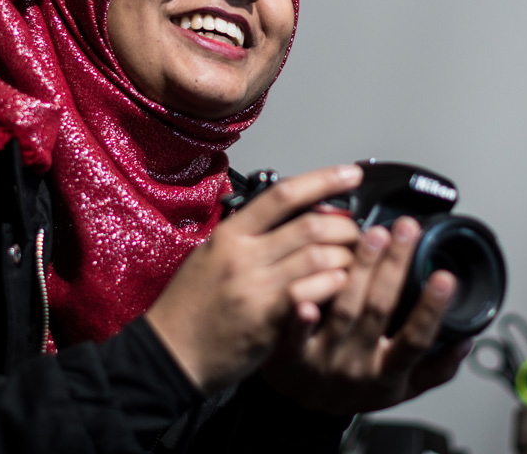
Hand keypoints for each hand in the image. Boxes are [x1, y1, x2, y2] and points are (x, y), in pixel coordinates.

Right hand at [145, 165, 363, 392]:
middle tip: (357, 232)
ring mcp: (255, 286)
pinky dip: (333, 285)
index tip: (351, 174)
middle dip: (345, 226)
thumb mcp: (209, 256)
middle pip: (310, 225)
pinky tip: (340, 286)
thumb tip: (288, 216)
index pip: (283, 194)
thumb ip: (246, 236)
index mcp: (230, 235)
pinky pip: (311, 293)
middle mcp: (243, 255)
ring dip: (346, 258)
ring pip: (318, 257)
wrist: (170, 353)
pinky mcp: (266, 319)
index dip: (323, 179)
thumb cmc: (189, 307)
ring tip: (354, 262)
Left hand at [261, 216, 471, 414]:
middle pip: (380, 310)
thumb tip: (466, 340)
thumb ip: (437, 367)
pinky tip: (307, 296)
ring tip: (373, 236)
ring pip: (344, 308)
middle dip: (395, 266)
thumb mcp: (403, 388)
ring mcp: (325, 357)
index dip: (432, 309)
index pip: (416, 338)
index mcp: (389, 371)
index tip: (445, 278)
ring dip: (360, 269)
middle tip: (407, 229)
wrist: (305, 412)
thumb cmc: (356, 390)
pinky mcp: (292, 353)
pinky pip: (296, 333)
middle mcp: (358, 363)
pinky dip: (301, 317)